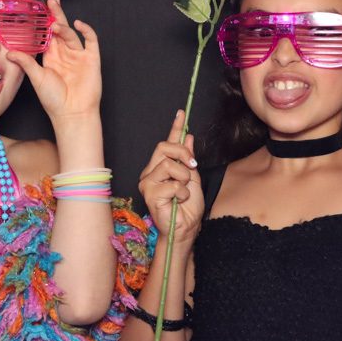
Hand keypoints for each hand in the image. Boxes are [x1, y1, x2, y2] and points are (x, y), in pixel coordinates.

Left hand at [6, 0, 101, 121]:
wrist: (72, 113)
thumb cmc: (54, 100)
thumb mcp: (37, 78)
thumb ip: (26, 63)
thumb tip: (10, 52)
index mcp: (51, 57)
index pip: (47, 35)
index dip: (44, 23)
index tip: (38, 10)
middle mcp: (65, 54)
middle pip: (60, 30)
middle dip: (56, 15)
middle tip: (52, 1)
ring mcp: (79, 56)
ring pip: (72, 34)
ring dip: (64, 27)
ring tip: (56, 24)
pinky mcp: (92, 59)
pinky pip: (91, 41)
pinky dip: (86, 31)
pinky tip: (78, 24)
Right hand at [138, 110, 203, 242]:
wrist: (186, 228)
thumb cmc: (188, 207)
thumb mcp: (193, 178)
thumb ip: (188, 158)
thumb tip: (188, 136)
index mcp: (161, 167)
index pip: (167, 143)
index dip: (175, 127)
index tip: (181, 113)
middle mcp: (150, 172)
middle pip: (165, 148)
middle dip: (183, 154)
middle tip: (192, 167)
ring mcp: (148, 182)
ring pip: (169, 165)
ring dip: (184, 178)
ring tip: (184, 192)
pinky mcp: (149, 194)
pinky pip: (172, 183)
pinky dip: (182, 192)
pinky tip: (179, 201)